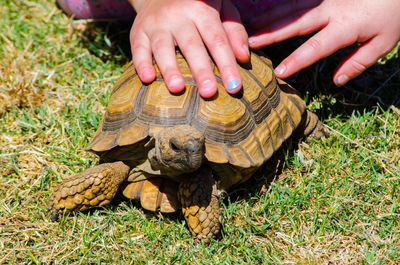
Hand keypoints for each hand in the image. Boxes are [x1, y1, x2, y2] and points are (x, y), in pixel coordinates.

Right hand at [130, 0, 248, 97]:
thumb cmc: (198, 7)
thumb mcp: (221, 9)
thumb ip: (234, 31)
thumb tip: (244, 57)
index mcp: (202, 9)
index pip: (217, 40)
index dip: (227, 64)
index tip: (235, 88)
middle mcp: (178, 14)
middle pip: (192, 46)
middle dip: (201, 70)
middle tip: (209, 93)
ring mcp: (156, 22)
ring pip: (163, 47)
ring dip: (170, 68)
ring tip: (177, 88)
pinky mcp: (138, 31)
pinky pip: (138, 48)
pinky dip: (141, 63)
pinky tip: (147, 78)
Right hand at [248, 0, 399, 85]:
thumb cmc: (394, 15)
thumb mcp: (384, 43)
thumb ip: (358, 62)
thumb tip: (336, 81)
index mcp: (345, 26)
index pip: (316, 46)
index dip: (296, 60)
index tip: (279, 72)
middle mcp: (331, 10)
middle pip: (295, 23)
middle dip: (271, 33)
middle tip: (250, 42)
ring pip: (293, 8)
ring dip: (270, 18)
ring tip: (251, 27)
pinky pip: (299, 0)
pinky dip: (281, 6)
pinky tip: (268, 11)